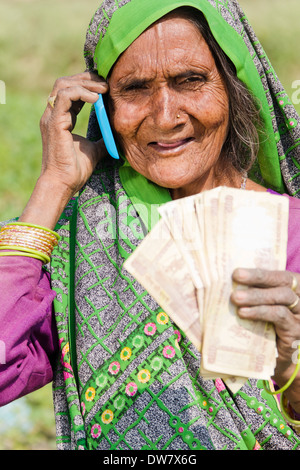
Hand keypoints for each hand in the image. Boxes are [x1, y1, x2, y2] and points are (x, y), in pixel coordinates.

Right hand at [40, 71, 108, 193]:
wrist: (63, 183)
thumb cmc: (75, 170)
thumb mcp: (94, 151)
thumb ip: (102, 140)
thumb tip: (115, 137)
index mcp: (61, 119)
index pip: (71, 91)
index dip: (88, 85)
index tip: (106, 88)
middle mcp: (54, 115)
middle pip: (66, 82)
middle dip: (87, 79)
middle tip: (106, 84)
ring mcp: (52, 117)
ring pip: (63, 85)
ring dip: (85, 83)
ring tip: (103, 90)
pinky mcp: (54, 122)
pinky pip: (65, 96)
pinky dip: (81, 92)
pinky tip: (96, 100)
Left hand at [231, 268, 299, 411]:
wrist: (280, 361)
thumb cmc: (267, 330)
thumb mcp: (261, 310)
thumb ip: (252, 296)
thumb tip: (227, 283)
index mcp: (293, 290)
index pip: (280, 274)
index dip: (261, 271)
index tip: (238, 271)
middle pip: (283, 282)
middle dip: (259, 277)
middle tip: (236, 276)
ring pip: (282, 297)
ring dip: (257, 295)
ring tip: (236, 297)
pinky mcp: (295, 331)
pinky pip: (280, 315)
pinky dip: (260, 312)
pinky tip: (244, 313)